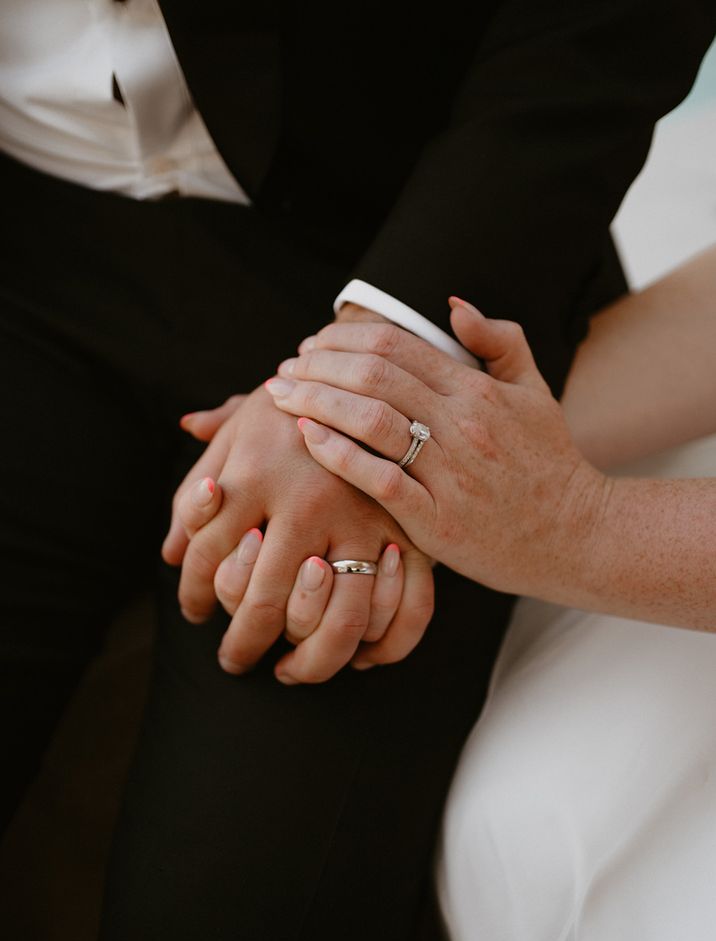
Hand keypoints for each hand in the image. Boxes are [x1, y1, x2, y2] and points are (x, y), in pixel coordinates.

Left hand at [161, 383, 433, 682]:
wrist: (374, 368)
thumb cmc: (293, 406)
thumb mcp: (238, 429)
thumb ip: (197, 491)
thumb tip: (169, 552)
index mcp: (254, 475)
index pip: (206, 560)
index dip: (192, 597)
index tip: (192, 614)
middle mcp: (306, 504)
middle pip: (265, 605)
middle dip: (242, 645)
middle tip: (234, 662)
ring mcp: (364, 521)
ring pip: (336, 622)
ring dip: (311, 662)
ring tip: (289, 671)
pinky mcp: (412, 532)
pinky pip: (405, 612)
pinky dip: (383, 647)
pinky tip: (357, 657)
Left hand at [262, 300, 609, 599]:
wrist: (579, 535)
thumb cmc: (550, 465)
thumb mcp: (535, 392)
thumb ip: (500, 342)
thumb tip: (453, 305)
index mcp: (479, 391)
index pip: (395, 346)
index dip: (343, 339)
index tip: (311, 346)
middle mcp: (463, 425)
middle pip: (373, 376)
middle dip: (317, 365)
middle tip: (284, 369)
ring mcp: (450, 473)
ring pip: (369, 420)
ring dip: (314, 401)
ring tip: (280, 397)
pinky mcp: (438, 520)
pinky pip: (377, 478)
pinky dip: (337, 454)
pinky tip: (306, 438)